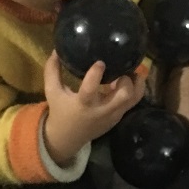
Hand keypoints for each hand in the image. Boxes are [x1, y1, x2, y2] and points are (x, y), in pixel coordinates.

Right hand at [43, 51, 145, 166]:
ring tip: (130, 72)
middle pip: (124, 96)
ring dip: (135, 83)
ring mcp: (113, 115)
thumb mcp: (52, 92)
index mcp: (83, 104)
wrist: (68, 138)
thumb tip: (56, 50)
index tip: (100, 62)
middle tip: (121, 69)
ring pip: (133, 99)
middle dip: (126, 80)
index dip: (95, 75)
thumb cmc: (60, 111)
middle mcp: (101, 111)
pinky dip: (133, 90)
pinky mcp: (118, 117)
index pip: (90, 90)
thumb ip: (52, 71)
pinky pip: (132, 102)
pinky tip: (126, 79)